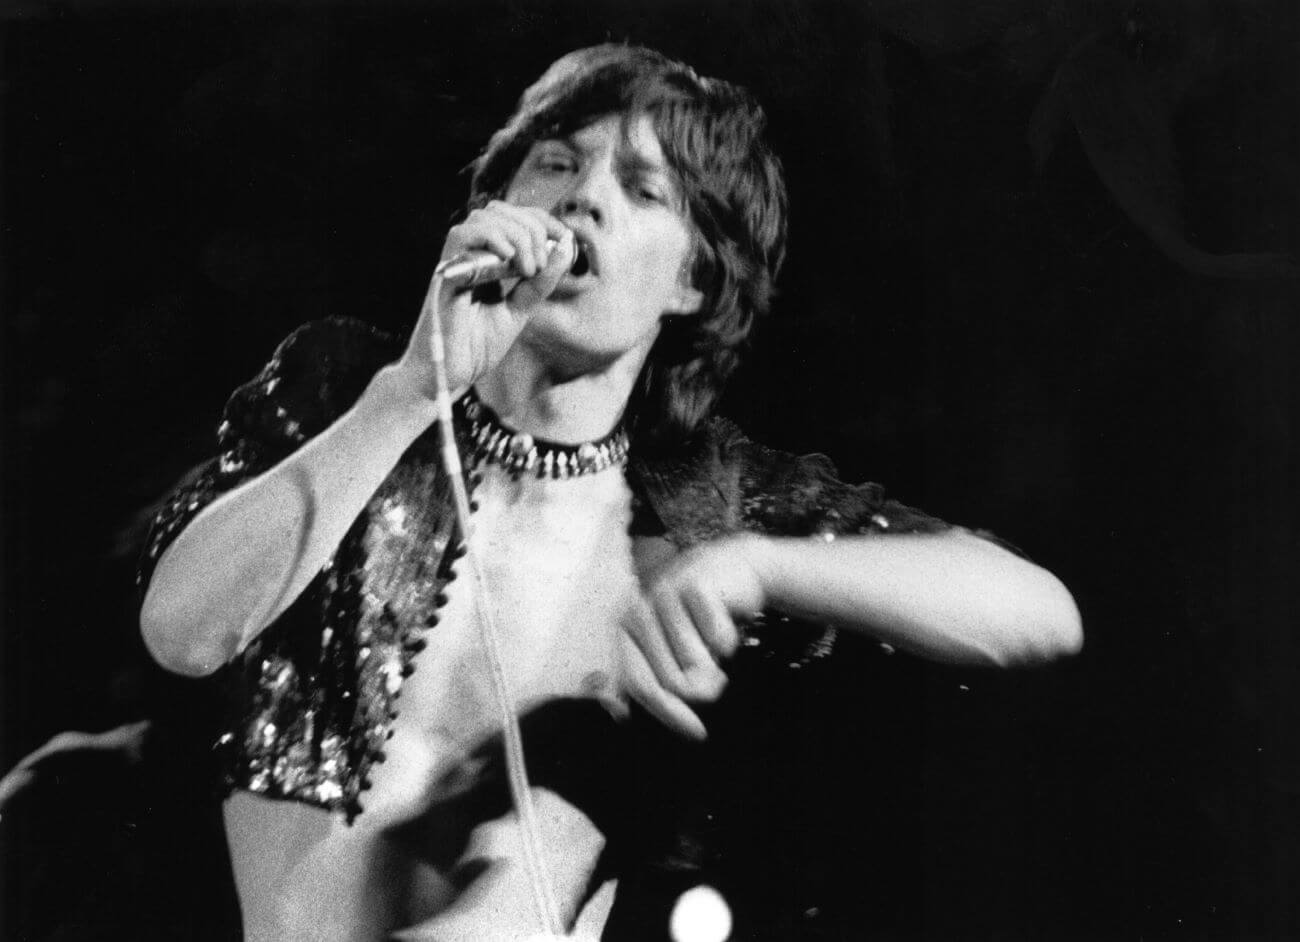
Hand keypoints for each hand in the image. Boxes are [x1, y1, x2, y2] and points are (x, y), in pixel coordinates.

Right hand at [396, 201, 575, 396]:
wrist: (453, 372)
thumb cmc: (478, 345)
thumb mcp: (520, 310)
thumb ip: (540, 282)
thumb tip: (564, 247)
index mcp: (487, 259)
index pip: (513, 216)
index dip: (541, 219)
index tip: (562, 237)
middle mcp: (469, 254)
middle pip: (501, 210)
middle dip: (532, 229)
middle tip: (539, 266)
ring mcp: (455, 261)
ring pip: (485, 217)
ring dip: (517, 235)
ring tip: (526, 268)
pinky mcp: (445, 272)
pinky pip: (463, 236)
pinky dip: (492, 238)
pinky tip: (510, 259)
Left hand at [618, 534, 768, 739]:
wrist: (733, 569)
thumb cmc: (699, 621)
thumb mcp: (679, 656)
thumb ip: (656, 684)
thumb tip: (620, 717)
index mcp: (624, 630)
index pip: (640, 685)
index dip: (670, 714)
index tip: (699, 734)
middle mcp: (637, 611)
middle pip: (671, 681)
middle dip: (701, 687)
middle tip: (716, 672)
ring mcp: (664, 595)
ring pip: (697, 664)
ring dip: (717, 662)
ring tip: (715, 640)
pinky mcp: (695, 586)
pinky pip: (720, 641)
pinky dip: (731, 638)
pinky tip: (728, 618)